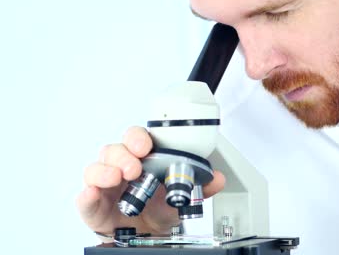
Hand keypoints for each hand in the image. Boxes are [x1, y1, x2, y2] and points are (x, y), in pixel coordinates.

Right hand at [76, 126, 224, 236]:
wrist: (147, 235)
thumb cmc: (158, 208)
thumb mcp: (181, 197)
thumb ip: (200, 187)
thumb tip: (218, 179)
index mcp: (141, 160)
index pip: (135, 139)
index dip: (138, 138)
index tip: (146, 145)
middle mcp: (121, 168)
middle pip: (113, 150)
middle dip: (123, 154)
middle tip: (135, 166)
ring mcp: (105, 186)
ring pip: (96, 168)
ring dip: (105, 170)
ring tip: (117, 177)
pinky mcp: (94, 206)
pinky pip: (85, 198)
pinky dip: (87, 195)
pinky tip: (92, 194)